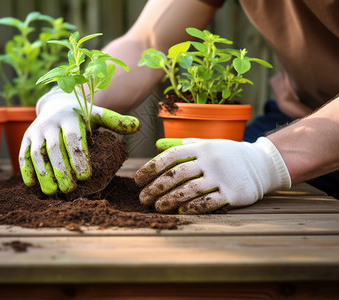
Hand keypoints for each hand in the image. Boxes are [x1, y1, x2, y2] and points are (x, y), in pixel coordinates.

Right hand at [19, 88, 139, 194]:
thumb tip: (138, 126)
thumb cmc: (82, 116)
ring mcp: (36, 130)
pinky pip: (24, 155)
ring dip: (43, 174)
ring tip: (53, 192)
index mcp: (70, 116)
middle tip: (70, 189)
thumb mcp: (98, 115)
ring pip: (37, 153)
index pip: (73, 138)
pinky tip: (32, 185)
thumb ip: (116, 122)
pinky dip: (26, 170)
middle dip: (61, 170)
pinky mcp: (25, 138)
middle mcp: (50, 122)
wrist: (56, 104)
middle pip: (54, 148)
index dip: (78, 157)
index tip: (85, 176)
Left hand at [134, 137, 290, 213]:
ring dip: (170, 200)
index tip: (138, 179)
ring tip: (157, 207)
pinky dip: (193, 207)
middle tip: (143, 198)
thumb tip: (159, 145)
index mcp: (201, 147)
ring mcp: (222, 176)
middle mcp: (210, 160)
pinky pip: (209, 201)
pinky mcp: (233, 192)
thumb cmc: (228, 155)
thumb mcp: (209, 144)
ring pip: (189, 189)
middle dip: (156, 187)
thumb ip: (185, 145)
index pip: (171, 156)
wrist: (262, 164)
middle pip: (176, 174)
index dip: (152, 167)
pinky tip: (181, 211)